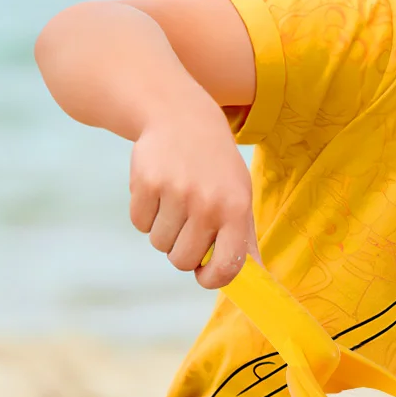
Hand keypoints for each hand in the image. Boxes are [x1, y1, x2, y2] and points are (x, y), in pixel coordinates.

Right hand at [128, 100, 256, 287]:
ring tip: (174, 201)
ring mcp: (176, 192)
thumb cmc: (216, 167)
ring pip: (159, 244)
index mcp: (236, 210)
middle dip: (180, 250)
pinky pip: (140, 223)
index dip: (211, 279)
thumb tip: (255, 278)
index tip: (203, 274)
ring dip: (163, 230)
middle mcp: (208, 203)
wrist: (182, 118)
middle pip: (182, 260)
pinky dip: (145, 214)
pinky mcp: (147, 183)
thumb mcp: (240, 195)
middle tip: (186, 223)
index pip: (227, 266)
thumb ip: (245, 238)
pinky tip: (158, 190)